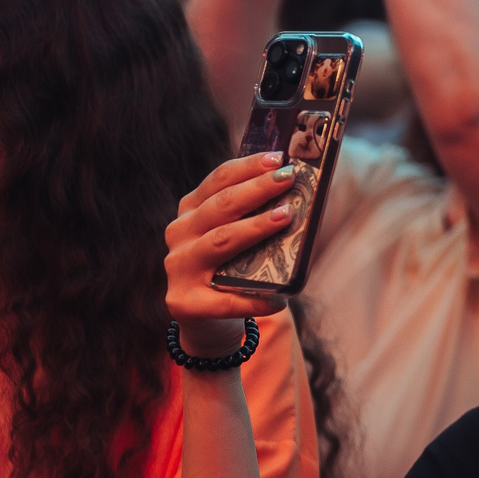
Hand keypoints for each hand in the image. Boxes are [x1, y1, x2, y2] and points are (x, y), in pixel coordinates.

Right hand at [164, 152, 302, 330]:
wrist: (205, 320)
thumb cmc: (230, 269)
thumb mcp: (236, 235)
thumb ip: (254, 216)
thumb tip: (299, 194)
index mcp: (191, 211)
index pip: (219, 180)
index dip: (248, 167)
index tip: (279, 158)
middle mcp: (179, 234)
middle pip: (221, 206)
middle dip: (257, 189)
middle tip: (288, 178)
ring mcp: (179, 267)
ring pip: (221, 241)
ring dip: (256, 227)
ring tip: (287, 217)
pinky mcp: (183, 302)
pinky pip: (225, 300)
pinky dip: (254, 299)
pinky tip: (278, 300)